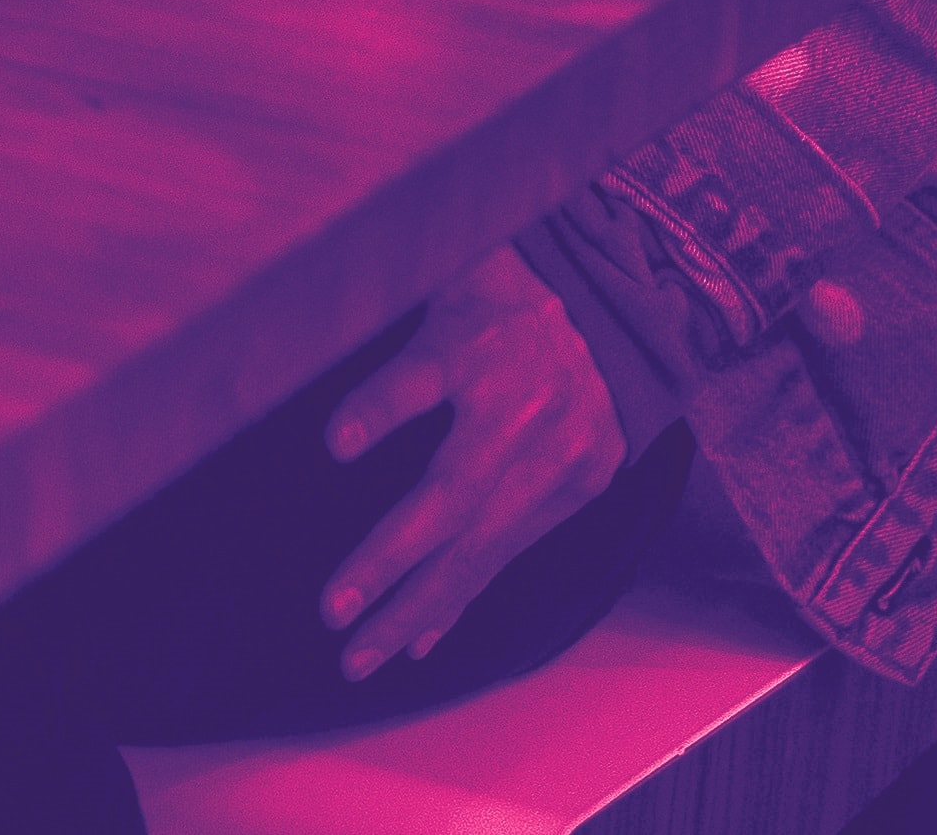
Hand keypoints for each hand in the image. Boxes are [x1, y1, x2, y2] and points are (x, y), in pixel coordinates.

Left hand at [318, 246, 625, 681]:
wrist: (616, 312)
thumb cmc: (500, 292)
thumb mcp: (443, 281)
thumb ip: (389, 339)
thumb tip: (320, 401)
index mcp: (477, 347)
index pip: (419, 381)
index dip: (378, 412)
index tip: (335, 446)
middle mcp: (519, 413)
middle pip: (450, 499)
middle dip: (390, 564)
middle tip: (334, 616)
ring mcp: (552, 462)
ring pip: (478, 549)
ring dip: (416, 607)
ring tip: (363, 655)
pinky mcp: (577, 492)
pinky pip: (507, 556)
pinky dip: (461, 599)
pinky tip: (419, 640)